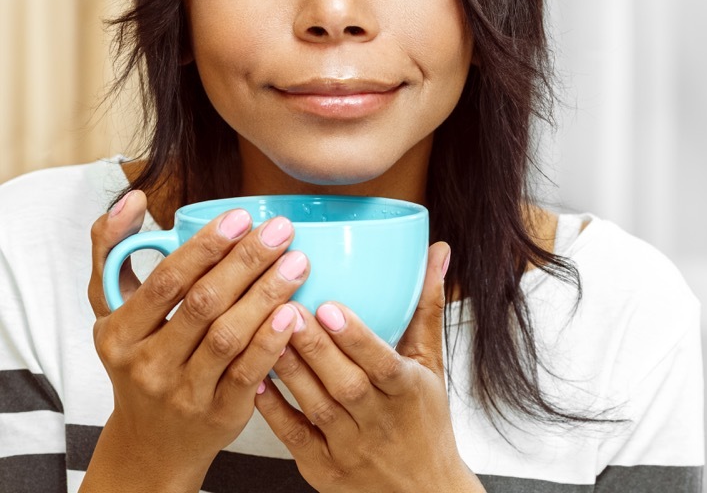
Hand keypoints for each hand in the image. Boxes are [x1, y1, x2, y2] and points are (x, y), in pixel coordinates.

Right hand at [82, 190, 308, 490]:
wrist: (152, 440)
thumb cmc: (139, 357)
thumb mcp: (112, 309)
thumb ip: (112, 250)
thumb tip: (132, 197)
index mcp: (120, 332)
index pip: (166, 281)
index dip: (205, 247)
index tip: (241, 217)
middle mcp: (147, 364)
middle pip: (203, 305)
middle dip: (246, 262)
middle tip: (281, 230)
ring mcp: (184, 392)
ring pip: (229, 337)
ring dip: (266, 295)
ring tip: (298, 262)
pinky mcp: (219, 413)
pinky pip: (249, 373)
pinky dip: (272, 342)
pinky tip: (295, 313)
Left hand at [256, 242, 483, 492]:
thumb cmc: (426, 423)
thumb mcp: (433, 365)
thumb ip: (428, 307)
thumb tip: (438, 253)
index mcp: (408, 393)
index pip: (384, 364)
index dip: (357, 338)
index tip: (332, 308)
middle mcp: (379, 422)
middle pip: (345, 384)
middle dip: (314, 348)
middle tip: (287, 308)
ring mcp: (349, 447)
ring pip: (315, 407)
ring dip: (290, 371)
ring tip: (265, 333)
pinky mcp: (321, 467)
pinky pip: (293, 436)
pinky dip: (273, 409)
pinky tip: (256, 380)